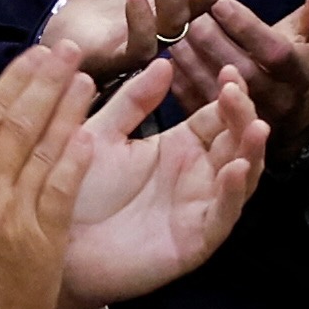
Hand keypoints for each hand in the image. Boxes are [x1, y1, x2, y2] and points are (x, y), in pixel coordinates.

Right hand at [0, 44, 104, 308]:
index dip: (14, 81)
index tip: (35, 55)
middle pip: (17, 122)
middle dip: (46, 81)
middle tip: (70, 50)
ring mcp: (11, 212)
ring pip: (43, 147)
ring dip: (67, 108)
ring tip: (85, 77)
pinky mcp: (41, 238)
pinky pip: (61, 187)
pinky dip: (75, 157)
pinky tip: (90, 131)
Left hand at [55, 59, 269, 308]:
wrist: (53, 245)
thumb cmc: (76, 191)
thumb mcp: (102, 135)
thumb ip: (132, 101)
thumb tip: (164, 63)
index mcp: (178, 147)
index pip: (218, 116)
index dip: (229, 95)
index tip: (229, 70)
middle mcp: (196, 176)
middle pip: (236, 141)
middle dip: (243, 115)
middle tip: (235, 90)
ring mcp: (199, 209)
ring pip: (241, 177)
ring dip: (251, 151)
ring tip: (255, 126)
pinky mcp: (194, 242)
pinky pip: (222, 217)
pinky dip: (232, 194)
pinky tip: (234, 169)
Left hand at [168, 0, 308, 149]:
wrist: (290, 113)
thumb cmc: (295, 60)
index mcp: (299, 73)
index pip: (273, 52)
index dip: (247, 27)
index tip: (220, 1)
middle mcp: (277, 101)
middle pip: (241, 71)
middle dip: (212, 40)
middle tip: (188, 14)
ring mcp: (250, 119)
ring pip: (216, 91)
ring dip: (192, 60)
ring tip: (175, 33)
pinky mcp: (224, 131)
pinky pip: (199, 109)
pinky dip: (181, 84)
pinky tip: (167, 61)